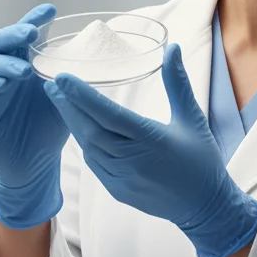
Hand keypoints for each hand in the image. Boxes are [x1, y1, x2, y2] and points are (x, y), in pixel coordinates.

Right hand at [0, 4, 69, 228]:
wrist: (35, 164)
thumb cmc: (48, 127)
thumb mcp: (64, 97)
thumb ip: (69, 77)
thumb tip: (88, 54)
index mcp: (24, 63)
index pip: (26, 36)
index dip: (34, 20)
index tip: (50, 10)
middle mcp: (4, 73)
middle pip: (1, 43)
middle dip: (15, 34)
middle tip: (30, 34)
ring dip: (3, 63)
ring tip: (23, 70)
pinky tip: (0, 84)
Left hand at [43, 43, 256, 256]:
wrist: (206, 209)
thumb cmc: (201, 161)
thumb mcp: (191, 118)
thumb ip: (177, 83)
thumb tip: (172, 48)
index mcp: (150, 140)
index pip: (108, 115)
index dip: (82, 96)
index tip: (62, 78)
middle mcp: (131, 161)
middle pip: (90, 131)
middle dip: (68, 107)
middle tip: (51, 85)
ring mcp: (121, 179)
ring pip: (88, 148)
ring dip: (73, 124)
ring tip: (60, 102)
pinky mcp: (117, 191)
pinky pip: (93, 163)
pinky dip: (84, 143)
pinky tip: (78, 127)